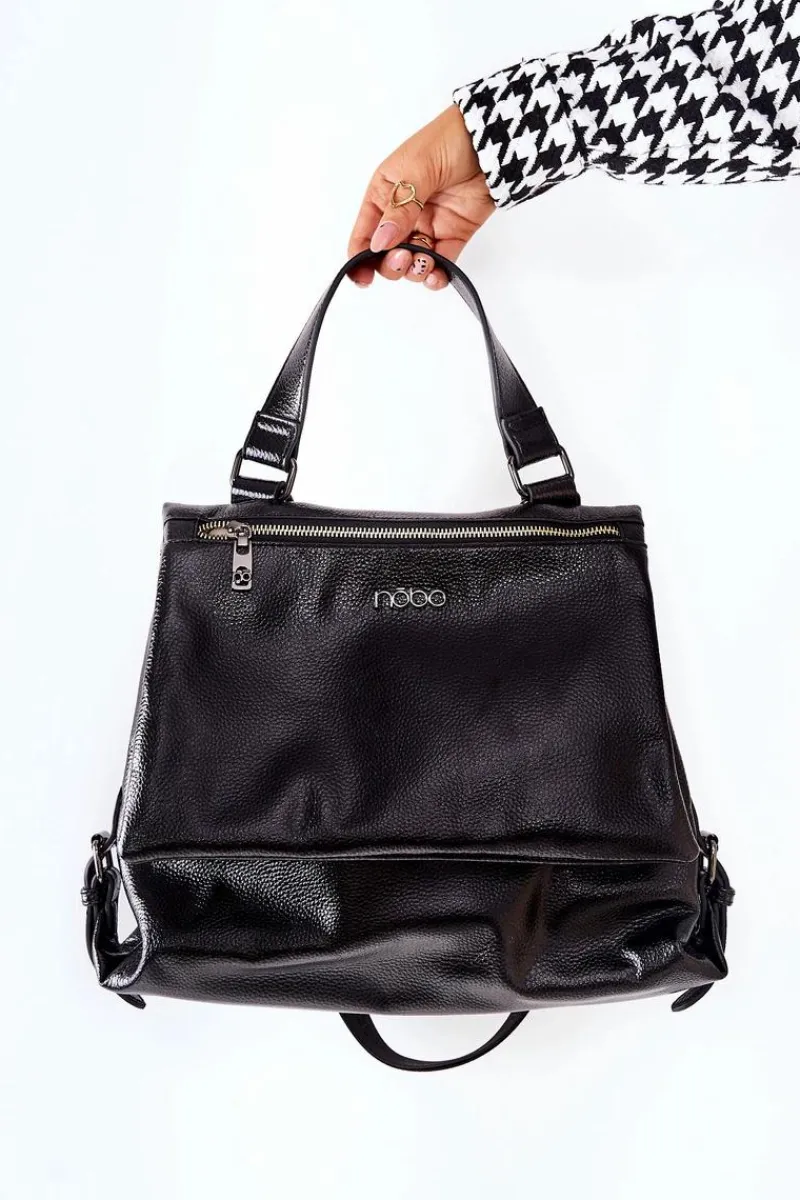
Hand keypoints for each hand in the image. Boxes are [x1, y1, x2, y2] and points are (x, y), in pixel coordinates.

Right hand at [347, 104, 494, 289]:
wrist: (489, 141)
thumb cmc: (448, 140)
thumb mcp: (416, 171)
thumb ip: (399, 209)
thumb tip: (379, 243)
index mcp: (384, 194)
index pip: (365, 233)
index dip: (359, 259)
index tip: (364, 276)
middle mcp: (403, 214)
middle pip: (387, 255)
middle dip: (391, 264)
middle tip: (403, 257)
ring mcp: (428, 226)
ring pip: (412, 263)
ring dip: (414, 270)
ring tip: (423, 262)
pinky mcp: (453, 236)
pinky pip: (441, 264)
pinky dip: (436, 275)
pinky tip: (436, 275)